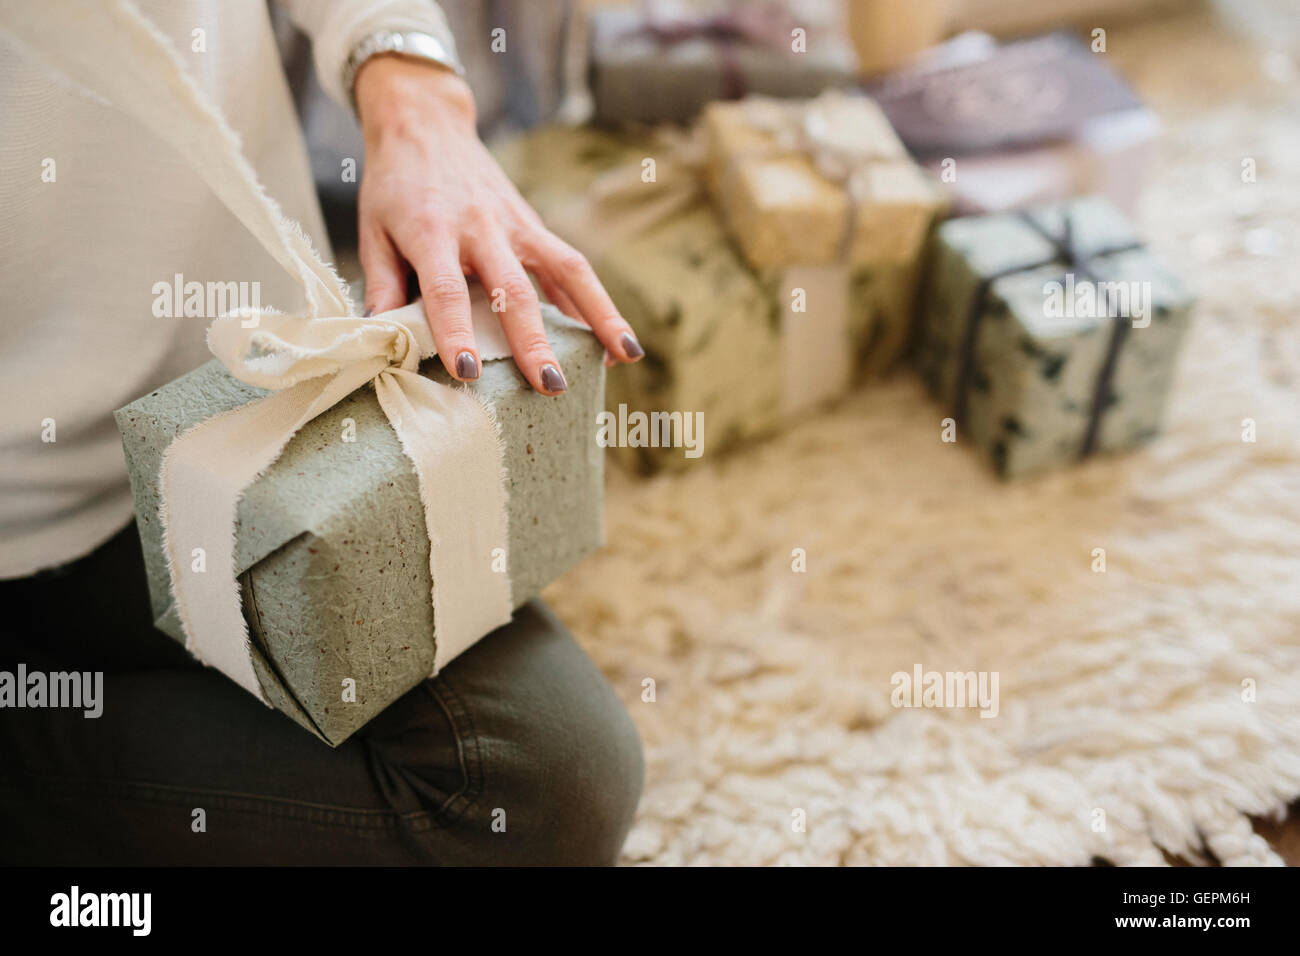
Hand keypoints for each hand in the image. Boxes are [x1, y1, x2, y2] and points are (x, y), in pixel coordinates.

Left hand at [354, 56, 642, 394]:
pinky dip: (595, 305)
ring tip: (624, 357)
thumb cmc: (394, 185)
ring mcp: (515, 224)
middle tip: (550, 386)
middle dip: (534, 341)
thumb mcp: (372, 232)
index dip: (457, 332)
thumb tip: (384, 341)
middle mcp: (481, 227)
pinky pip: (571, 267)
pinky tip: (614, 343)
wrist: (423, 122)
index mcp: (432, 231)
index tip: (468, 372)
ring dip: (599, 316)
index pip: (447, 290)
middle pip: (513, 290)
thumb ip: (382, 285)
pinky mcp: (534, 224)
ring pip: (567, 271)